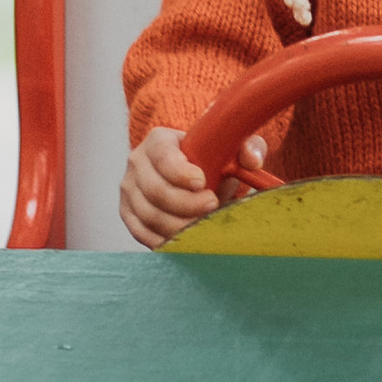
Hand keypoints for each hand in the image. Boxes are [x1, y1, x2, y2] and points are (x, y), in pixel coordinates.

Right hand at [120, 127, 271, 248]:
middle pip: (156, 191)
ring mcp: (130, 190)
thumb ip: (246, 147)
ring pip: (150, 215)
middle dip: (187, 205)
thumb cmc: (210, 158)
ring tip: (204, 224)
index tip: (203, 183)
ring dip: (180, 225)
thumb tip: (253, 160)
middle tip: (212, 205)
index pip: (163, 157)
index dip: (181, 173)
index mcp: (159, 141)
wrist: (190, 171)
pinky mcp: (129, 214)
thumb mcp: (230, 147)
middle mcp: (138, 163)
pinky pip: (142, 233)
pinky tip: (187, 239)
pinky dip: (165, 240)